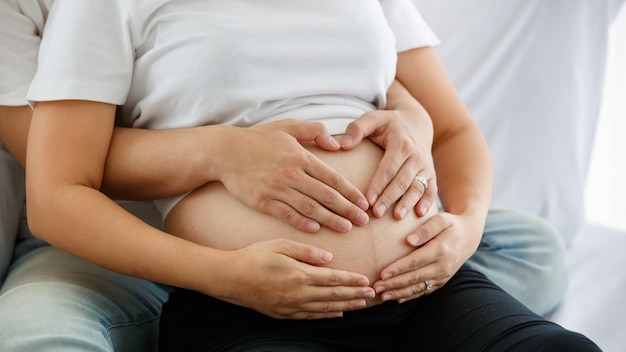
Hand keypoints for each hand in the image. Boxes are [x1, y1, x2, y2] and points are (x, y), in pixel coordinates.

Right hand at [218, 119, 368, 232]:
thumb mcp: (288, 126)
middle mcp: (291, 174)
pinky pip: (286, 214)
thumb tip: (337, 144)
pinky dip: (302, 223)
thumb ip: (315, 131)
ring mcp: (276, 189)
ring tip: (346, 228)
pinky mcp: (262, 201)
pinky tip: (316, 230)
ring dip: (330, 219)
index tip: (364, 203)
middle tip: (363, 221)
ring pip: (310, 208)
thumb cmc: (257, 139)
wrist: (225, 151)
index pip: (332, 177)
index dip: (350, 192)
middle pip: (326, 195)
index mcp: (301, 156)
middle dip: (347, 209)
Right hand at [219, 239, 374, 318]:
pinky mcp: (284, 314)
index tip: (366, 280)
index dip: (352, 280)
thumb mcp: (280, 245)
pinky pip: (311, 316)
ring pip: (325, 308)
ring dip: (346, 306)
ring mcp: (291, 307)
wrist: (231, 277)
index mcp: (300, 274)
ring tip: (361, 304)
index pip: (333, 278)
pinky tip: (337, 312)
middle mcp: (298, 294)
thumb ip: (306, 251)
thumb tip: (329, 258)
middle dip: (355, 295)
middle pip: (334, 295)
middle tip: (372, 294)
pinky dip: (327, 315)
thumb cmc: (255, 256)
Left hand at [339, 100, 436, 219]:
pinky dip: (427, 202)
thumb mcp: (373, 119)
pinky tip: (419, 214)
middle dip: (390, 198)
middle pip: (402, 180)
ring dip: (408, 203)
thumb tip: (342, 145)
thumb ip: (356, 129)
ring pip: (418, 187)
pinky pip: (431, 189)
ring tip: (397, 217)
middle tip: (376, 213)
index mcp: (401, 144)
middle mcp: (416, 155)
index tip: (367, 199)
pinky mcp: (431, 174)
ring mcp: (425, 166)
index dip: (378, 184)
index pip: (388, 168)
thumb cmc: (388, 124)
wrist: (416, 123)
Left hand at [372, 212, 478, 302]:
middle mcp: (443, 266)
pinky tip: (397, 298)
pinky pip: (424, 291)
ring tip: (382, 296)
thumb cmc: (451, 225)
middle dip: (394, 284)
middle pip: (415, 278)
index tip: (382, 273)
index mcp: (441, 250)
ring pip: (418, 288)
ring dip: (399, 293)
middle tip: (376, 287)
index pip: (416, 261)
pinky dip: (410, 296)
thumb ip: (425, 229)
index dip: (398, 269)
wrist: (469, 237)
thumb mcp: (441, 219)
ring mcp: (443, 276)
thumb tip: (409, 240)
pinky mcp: (442, 282)